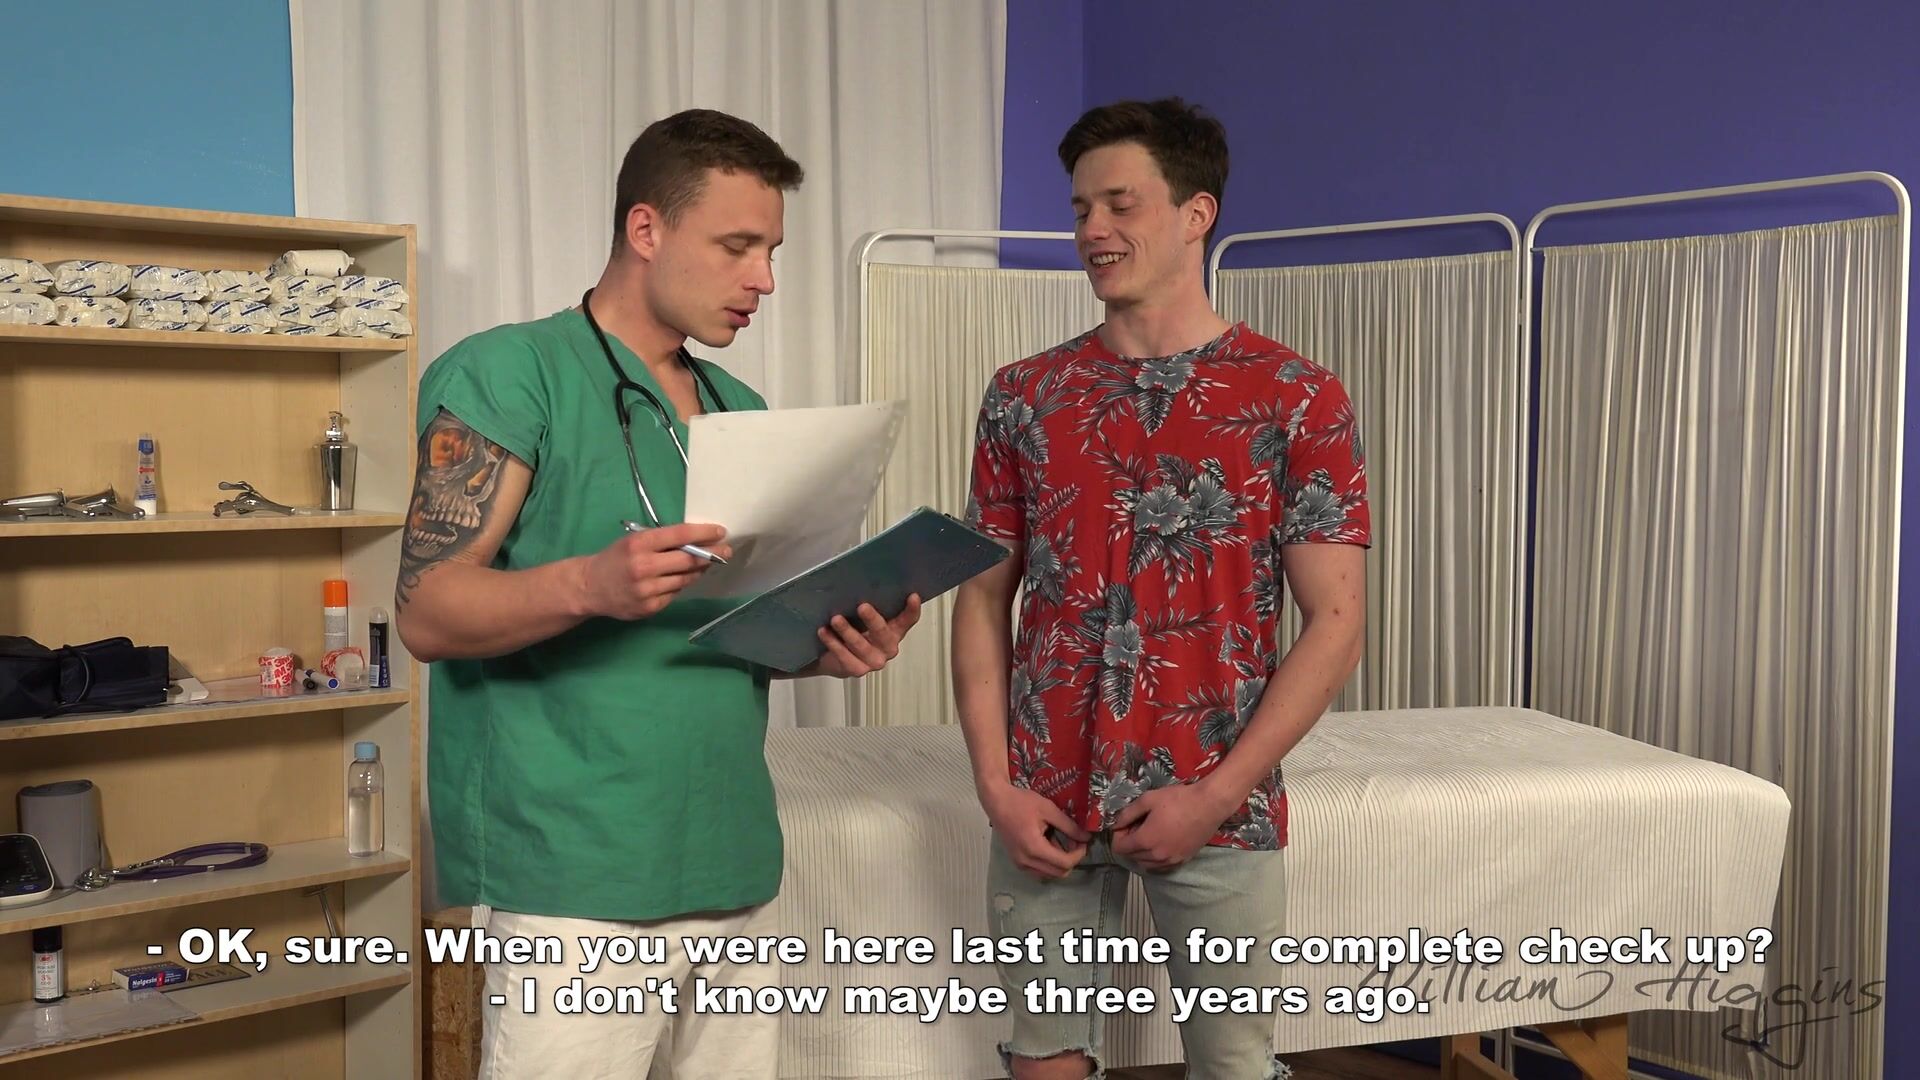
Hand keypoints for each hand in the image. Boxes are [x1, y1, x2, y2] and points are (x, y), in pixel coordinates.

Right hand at [578, 523, 731, 619]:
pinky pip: (674, 594)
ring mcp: (647, 589)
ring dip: (698, 571)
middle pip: (688, 560)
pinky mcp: (649, 607)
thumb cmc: (616, 559)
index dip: (703, 533)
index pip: (679, 535)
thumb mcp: (633, 541)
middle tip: (726, 552)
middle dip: (711, 555)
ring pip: (685, 579)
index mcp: (639, 544)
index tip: (720, 532)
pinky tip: (679, 579)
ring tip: (705, 565)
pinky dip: (680, 585)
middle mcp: (644, 566)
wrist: (589, 587)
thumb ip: (661, 541)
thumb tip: (696, 542)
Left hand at [801, 595, 922, 677]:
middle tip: (862, 606)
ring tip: (836, 619)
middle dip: (873, 620)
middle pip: (884, 634)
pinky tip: (824, 632)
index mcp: (894, 630)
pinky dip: (834, 644)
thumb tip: (858, 582)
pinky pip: (846, 658)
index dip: (912, 609)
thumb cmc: (852, 629)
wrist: (830, 656)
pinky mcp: (858, 670)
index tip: (912, 596)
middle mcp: (888, 647)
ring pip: (862, 647)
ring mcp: (874, 661)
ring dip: (848, 632)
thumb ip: (868, 604)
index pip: (908, 620)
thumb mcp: (861, 616)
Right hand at [980, 782, 1091, 879]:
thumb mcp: (1049, 810)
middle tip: (1075, 842)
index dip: (1079, 854)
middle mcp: (1026, 861)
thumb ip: (1069, 826)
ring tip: (1062, 842)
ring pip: (1049, 874)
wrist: (996, 801)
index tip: (1083, 841)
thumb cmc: (1021, 802)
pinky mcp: (1017, 861)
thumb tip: (1086, 838)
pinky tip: (1049, 845)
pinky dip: (1049, 862)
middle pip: (1059, 873)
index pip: (1065, 863)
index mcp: (1034, 848)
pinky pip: (1039, 870)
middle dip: (1071, 859)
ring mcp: (1020, 863)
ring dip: (1060, 862)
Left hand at [1110, 783, 1239, 871]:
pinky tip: (1160, 845)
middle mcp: (1156, 855)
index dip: (1118, 835)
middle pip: (1131, 857)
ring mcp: (1170, 860)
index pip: (1120, 848)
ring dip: (1141, 852)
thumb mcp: (1148, 799)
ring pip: (1146, 864)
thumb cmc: (1178, 799)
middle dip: (1129, 843)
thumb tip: (1115, 824)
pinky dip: (1155, 859)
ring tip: (1149, 835)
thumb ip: (1128, 813)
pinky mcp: (1182, 860)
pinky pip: (1161, 867)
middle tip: (1137, 826)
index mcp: (1145, 840)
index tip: (1125, 824)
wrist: (1209, 805)